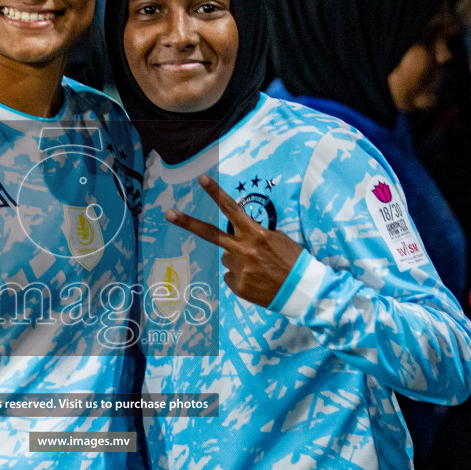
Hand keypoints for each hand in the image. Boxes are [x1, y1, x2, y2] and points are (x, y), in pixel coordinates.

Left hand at [166, 175, 304, 307]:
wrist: (302, 291)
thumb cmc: (293, 261)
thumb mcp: (278, 239)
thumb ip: (256, 235)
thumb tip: (240, 238)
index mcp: (255, 234)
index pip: (232, 209)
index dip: (216, 193)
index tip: (201, 179)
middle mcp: (243, 250)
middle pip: (210, 233)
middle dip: (187, 222)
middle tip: (168, 213)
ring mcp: (238, 269)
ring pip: (227, 258)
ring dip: (239, 260)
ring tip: (260, 268)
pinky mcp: (237, 286)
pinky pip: (232, 277)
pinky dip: (242, 277)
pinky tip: (258, 280)